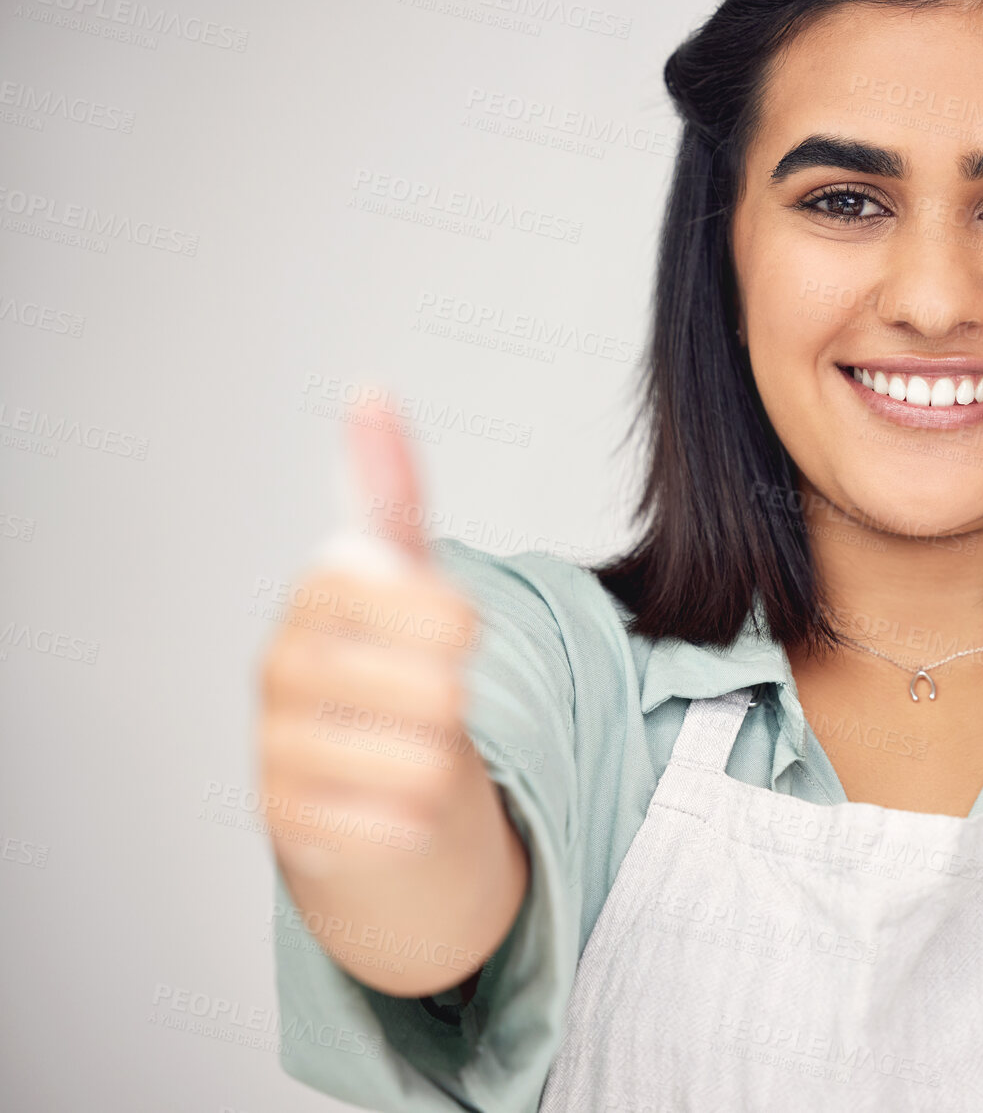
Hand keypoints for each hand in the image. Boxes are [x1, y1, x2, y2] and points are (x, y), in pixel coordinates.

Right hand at [257, 405, 480, 879]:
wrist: (359, 783)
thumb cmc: (386, 670)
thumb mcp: (397, 579)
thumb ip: (390, 494)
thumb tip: (369, 394)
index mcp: (316, 601)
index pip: (403, 600)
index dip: (451, 623)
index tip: (463, 633)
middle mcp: (283, 671)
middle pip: (430, 692)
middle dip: (455, 703)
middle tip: (435, 705)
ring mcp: (280, 751)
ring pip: (421, 766)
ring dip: (442, 765)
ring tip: (415, 752)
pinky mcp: (292, 827)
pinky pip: (398, 828)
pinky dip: (418, 820)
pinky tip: (398, 804)